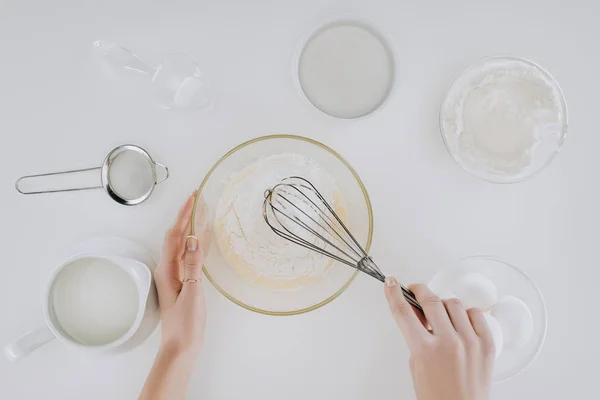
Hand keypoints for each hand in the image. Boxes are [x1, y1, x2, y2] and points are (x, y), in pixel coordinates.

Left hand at [154, 191, 208, 356]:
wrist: (181, 347)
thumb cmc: (186, 324)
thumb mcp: (192, 293)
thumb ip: (192, 265)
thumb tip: (193, 238)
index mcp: (167, 269)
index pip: (175, 234)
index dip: (183, 215)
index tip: (192, 197)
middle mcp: (168, 269)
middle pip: (177, 235)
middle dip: (186, 215)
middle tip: (197, 198)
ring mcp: (175, 275)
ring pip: (182, 244)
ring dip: (191, 227)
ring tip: (201, 211)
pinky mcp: (183, 281)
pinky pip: (189, 255)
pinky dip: (196, 243)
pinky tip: (203, 238)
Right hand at [384, 278, 493, 399]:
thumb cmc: (437, 396)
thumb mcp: (416, 364)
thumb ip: (415, 336)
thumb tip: (416, 313)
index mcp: (425, 350)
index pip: (404, 312)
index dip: (394, 293)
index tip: (391, 282)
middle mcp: (449, 343)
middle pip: (430, 301)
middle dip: (419, 291)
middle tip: (415, 290)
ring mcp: (470, 342)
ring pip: (453, 304)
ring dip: (442, 304)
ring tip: (439, 314)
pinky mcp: (487, 344)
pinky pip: (475, 314)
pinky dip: (465, 313)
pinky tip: (459, 321)